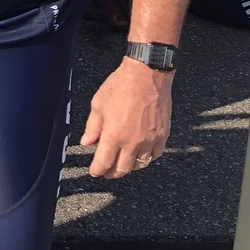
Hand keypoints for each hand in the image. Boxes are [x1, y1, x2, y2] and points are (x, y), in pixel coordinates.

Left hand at [80, 56, 171, 178]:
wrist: (146, 75)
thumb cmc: (120, 86)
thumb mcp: (98, 104)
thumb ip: (92, 126)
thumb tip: (86, 142)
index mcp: (114, 135)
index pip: (104, 162)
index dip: (98, 170)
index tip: (94, 172)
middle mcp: (133, 142)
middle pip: (123, 168)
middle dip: (112, 173)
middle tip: (107, 172)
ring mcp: (150, 140)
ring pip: (140, 165)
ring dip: (130, 168)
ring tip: (122, 165)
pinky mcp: (163, 135)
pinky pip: (155, 155)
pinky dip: (147, 159)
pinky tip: (141, 155)